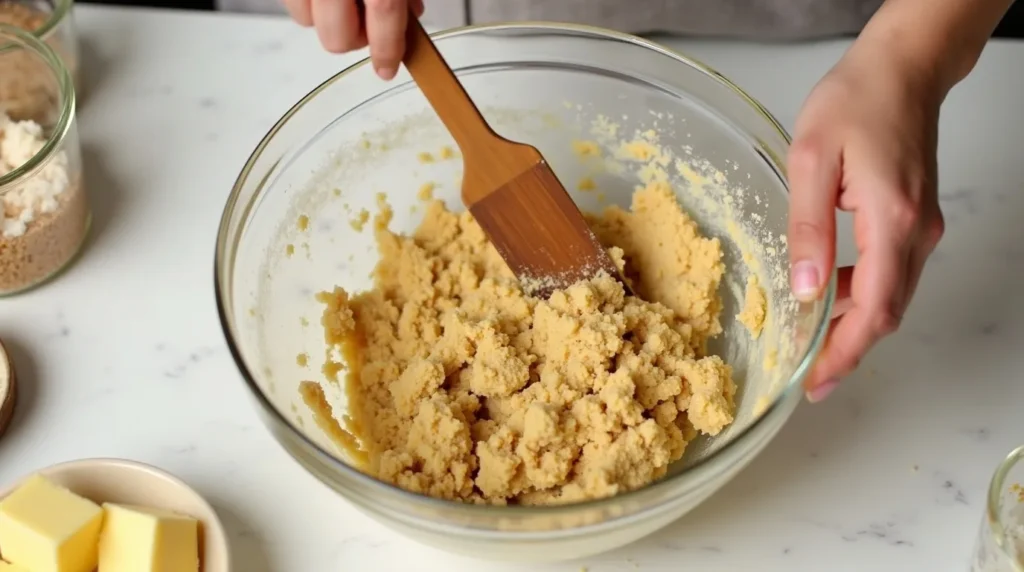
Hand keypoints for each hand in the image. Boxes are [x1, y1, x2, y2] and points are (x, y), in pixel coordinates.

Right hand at [282, 0, 424, 78]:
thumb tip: (410, 14)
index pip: (384, 13)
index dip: (388, 48)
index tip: (388, 70)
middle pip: (337, 37)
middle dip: (354, 40)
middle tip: (366, 23)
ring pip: (305, 21)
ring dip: (327, 20)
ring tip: (341, 1)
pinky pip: (291, 3)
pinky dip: (307, 3)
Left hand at [787, 40, 945, 401]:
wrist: (901, 69)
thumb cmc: (854, 102)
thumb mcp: (811, 161)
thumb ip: (808, 228)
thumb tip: (807, 290)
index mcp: (892, 221)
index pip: (874, 309)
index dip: (845, 352)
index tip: (816, 381)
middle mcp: (917, 232)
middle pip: (887, 313)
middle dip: (848, 349)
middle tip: (809, 378)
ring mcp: (920, 227)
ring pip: (889, 296)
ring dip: (852, 324)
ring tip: (809, 343)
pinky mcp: (913, 219)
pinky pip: (889, 273)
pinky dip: (860, 294)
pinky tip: (827, 296)